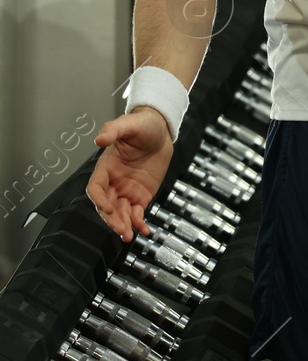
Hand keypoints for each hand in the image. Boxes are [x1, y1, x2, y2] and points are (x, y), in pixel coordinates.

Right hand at [87, 109, 172, 240]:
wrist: (161, 130)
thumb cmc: (141, 125)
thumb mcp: (128, 124)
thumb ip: (113, 130)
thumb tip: (100, 139)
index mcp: (106, 167)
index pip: (95, 187)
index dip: (99, 199)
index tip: (107, 207)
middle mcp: (114, 181)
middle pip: (106, 205)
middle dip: (111, 218)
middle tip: (120, 229)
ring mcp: (127, 189)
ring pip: (120, 212)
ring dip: (123, 224)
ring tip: (129, 236)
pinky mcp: (142, 195)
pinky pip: (137, 213)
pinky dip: (139, 223)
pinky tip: (144, 231)